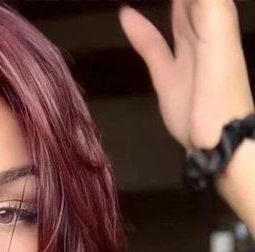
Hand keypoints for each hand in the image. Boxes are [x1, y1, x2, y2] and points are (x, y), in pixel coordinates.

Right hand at [118, 0, 253, 153]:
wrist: (219, 142)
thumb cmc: (221, 93)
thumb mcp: (215, 37)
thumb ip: (205, 6)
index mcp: (215, 11)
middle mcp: (203, 23)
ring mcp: (186, 48)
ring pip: (172, 8)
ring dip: (161, 0)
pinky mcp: (171, 73)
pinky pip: (153, 44)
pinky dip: (140, 29)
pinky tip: (125, 14)